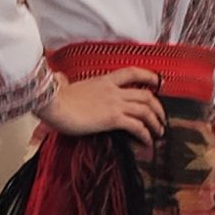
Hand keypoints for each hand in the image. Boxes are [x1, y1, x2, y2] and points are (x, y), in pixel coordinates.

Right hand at [40, 66, 165, 145]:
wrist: (53, 103)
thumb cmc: (54, 98)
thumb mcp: (64, 86)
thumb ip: (66, 82)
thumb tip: (59, 79)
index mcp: (104, 80)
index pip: (132, 72)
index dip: (148, 76)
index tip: (157, 82)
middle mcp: (114, 90)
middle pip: (146, 95)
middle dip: (158, 108)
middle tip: (161, 118)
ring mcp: (115, 104)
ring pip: (145, 110)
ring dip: (156, 122)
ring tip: (159, 132)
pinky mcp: (113, 119)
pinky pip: (137, 126)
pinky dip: (146, 135)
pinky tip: (147, 142)